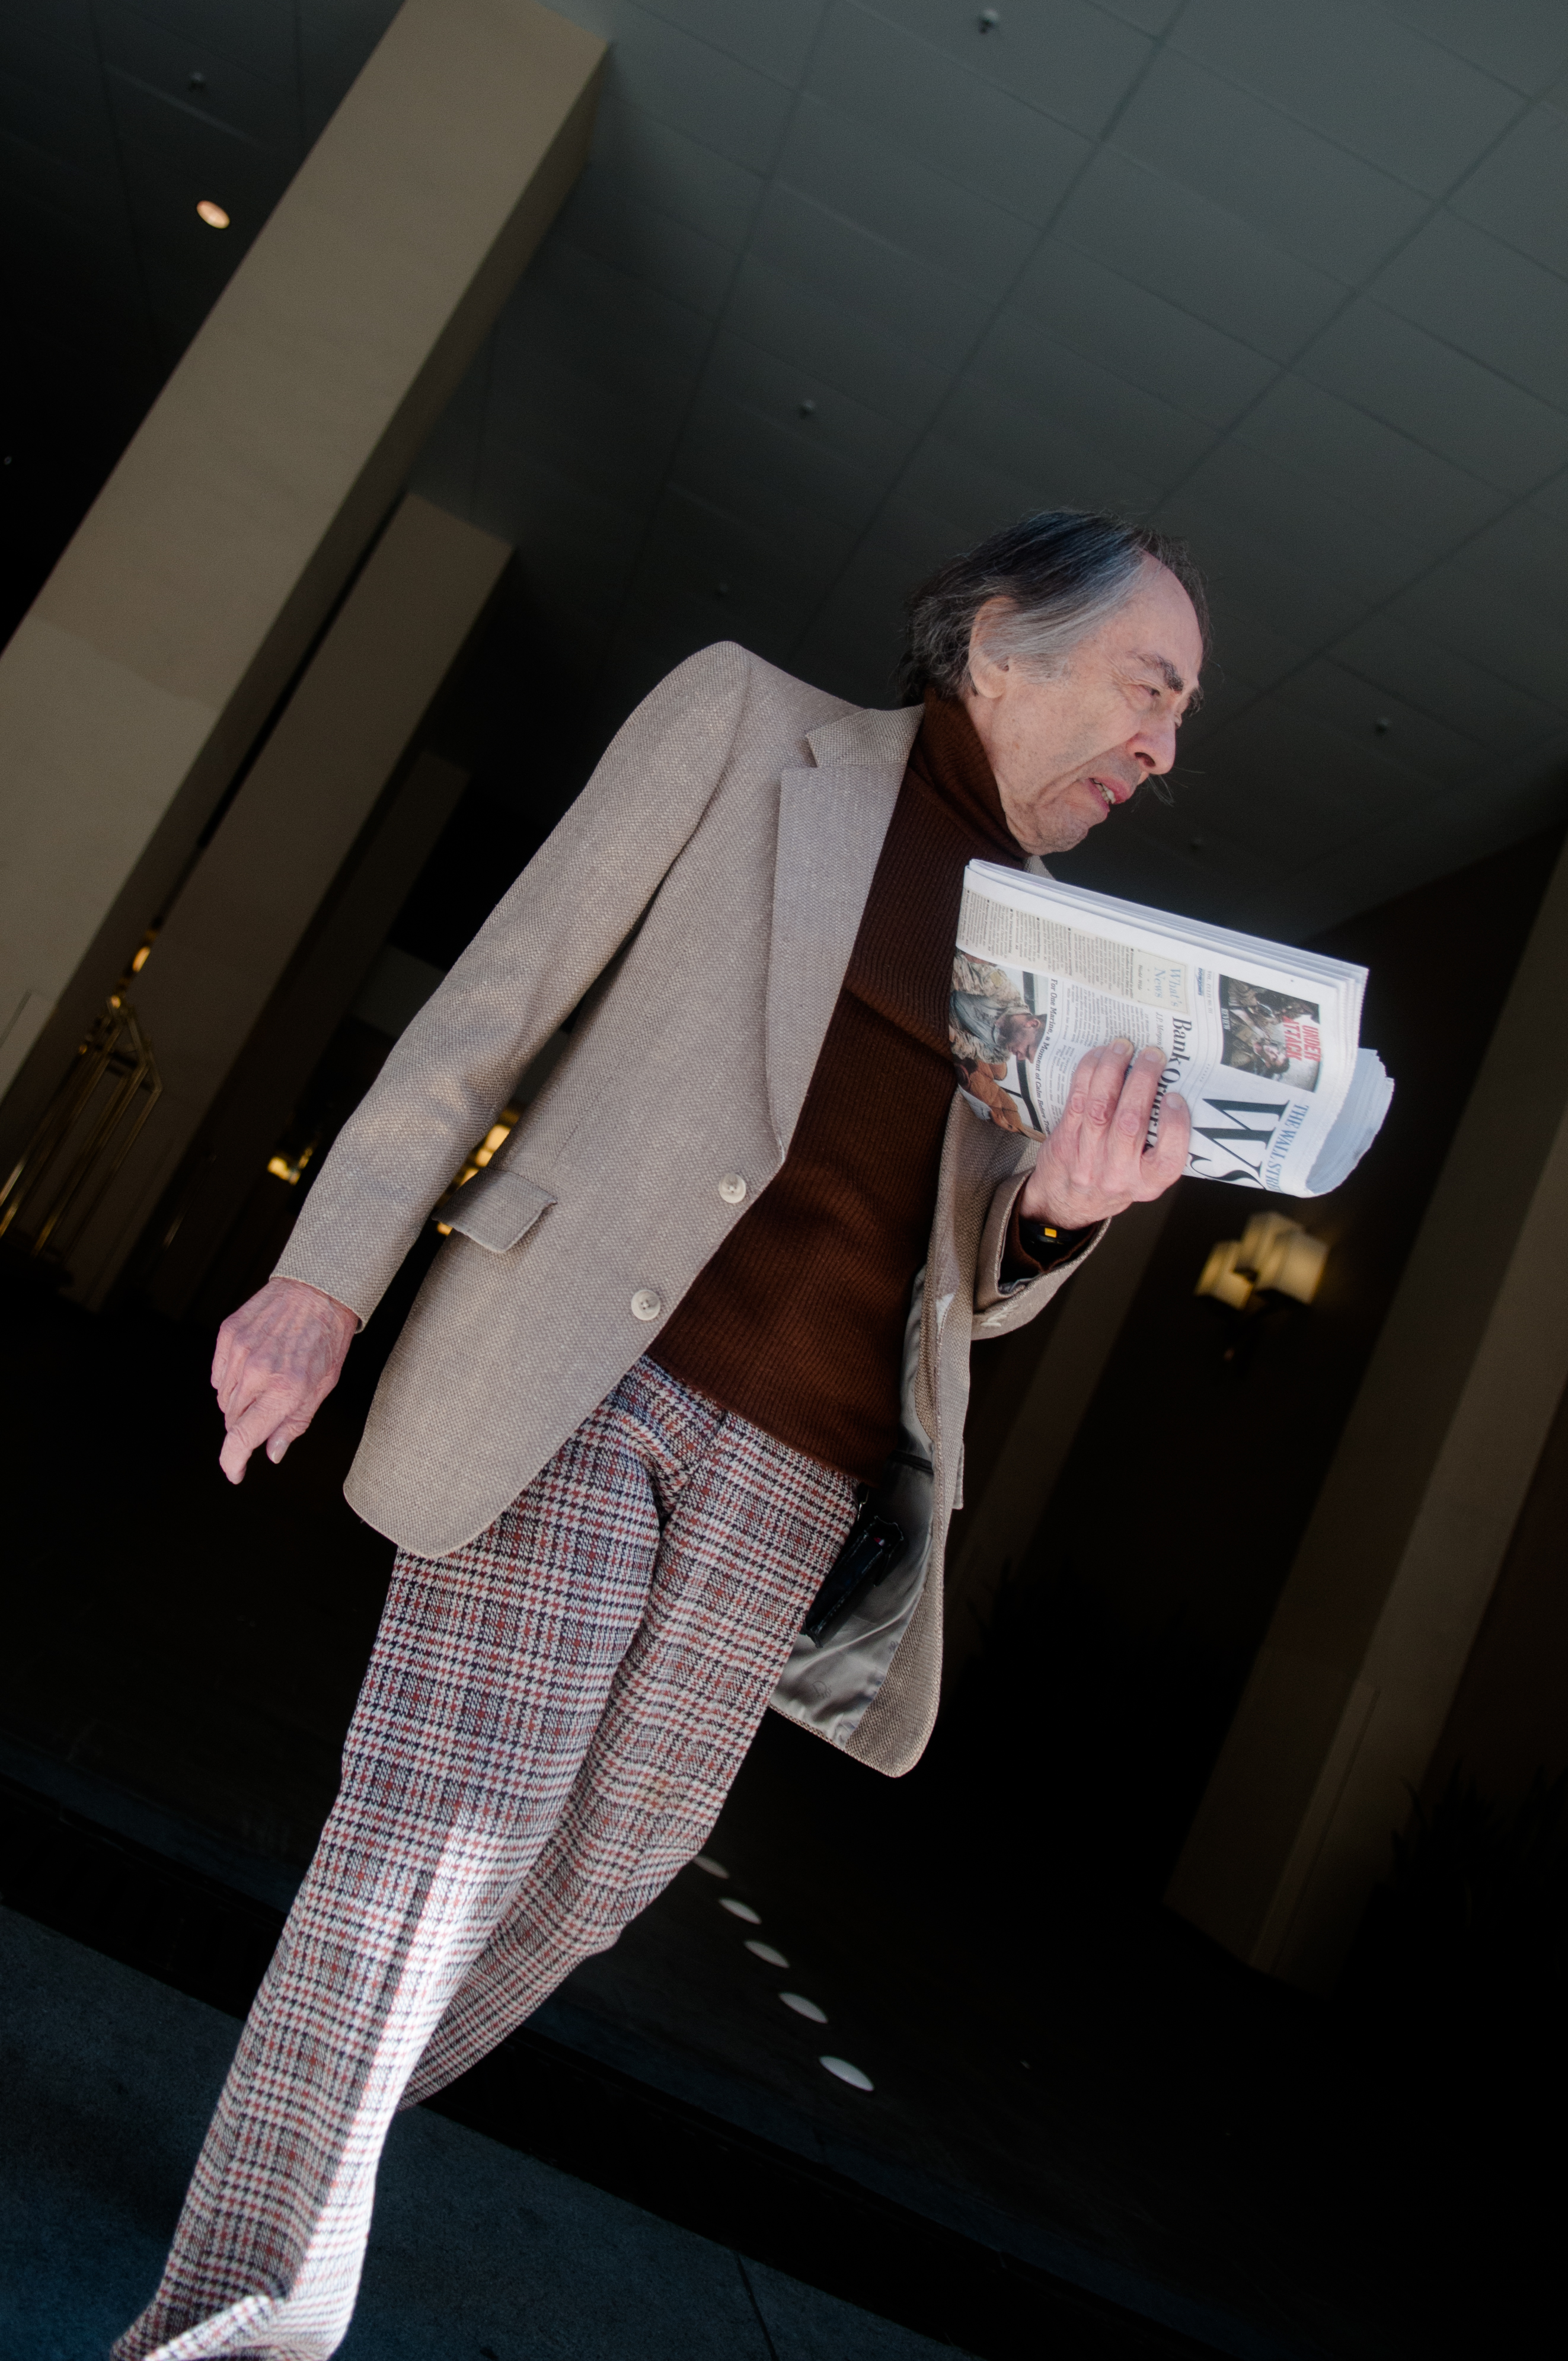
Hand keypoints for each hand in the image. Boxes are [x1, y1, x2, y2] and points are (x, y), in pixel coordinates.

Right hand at [212, 1277, 357, 1484]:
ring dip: (239, 1401)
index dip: (233, 1462)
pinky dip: (230, 1379)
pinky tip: (252, 1367)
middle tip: (268, 1408)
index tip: (235, 1472)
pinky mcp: (228, 1334)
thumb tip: (272, 1452)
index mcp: (285, 1390)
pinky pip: (218, 1374)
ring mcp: (239, 1351)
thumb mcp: (323, 1387)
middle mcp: (258, 1372)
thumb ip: (294, 1423)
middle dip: (246, 1424)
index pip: (243, 1438)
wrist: (319, 1290)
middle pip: (232, 1420)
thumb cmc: (326, 1339)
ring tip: (265, 1381)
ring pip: (223, 1398)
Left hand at [1020, 1038, 1188, 1229]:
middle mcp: (1118, 1173)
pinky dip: (1089, 1072)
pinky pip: (1078, 1099)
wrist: (1067, 1201)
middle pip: (1131, 1122)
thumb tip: (1177, 1088)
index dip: (1175, 1126)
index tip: (1175, 1097)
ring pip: (1101, 1105)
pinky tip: (1100, 1055)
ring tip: (1124, 1046)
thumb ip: (1162, 1144)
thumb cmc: (1116, 1179)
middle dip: (1143, 1080)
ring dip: (1113, 1069)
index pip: (1168, 1159)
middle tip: (1153, 1054)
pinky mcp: (1066, 1139)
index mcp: (1147, 1182)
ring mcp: (1088, 1156)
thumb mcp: (1146, 1177)